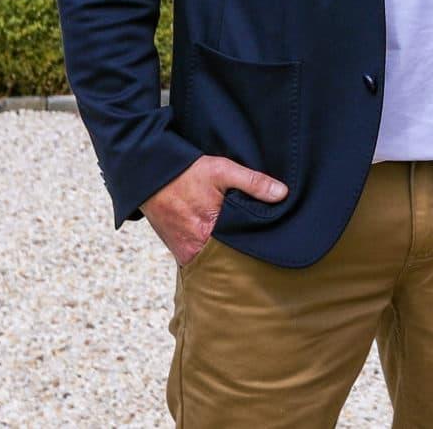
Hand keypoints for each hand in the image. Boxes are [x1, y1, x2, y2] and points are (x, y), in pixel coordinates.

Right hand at [141, 154, 287, 266]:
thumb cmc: (187, 174)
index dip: (257, 246)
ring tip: (242, 245)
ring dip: (227, 254)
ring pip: (215, 261)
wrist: (150, 178)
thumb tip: (282, 194)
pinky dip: (212, 254)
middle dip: (243, 254)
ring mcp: (186, 254)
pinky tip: (223, 244)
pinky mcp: (179, 253)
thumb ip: (253, 182)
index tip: (270, 242)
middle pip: (230, 259)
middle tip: (260, 247)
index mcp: (209, 233)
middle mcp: (196, 249)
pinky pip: (202, 260)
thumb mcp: (222, 171)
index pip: (244, 249)